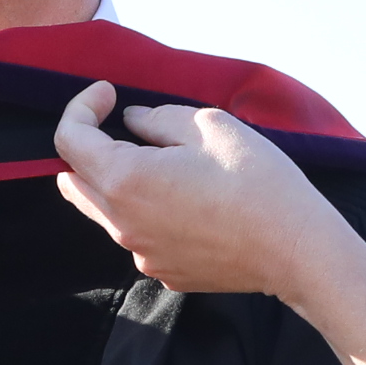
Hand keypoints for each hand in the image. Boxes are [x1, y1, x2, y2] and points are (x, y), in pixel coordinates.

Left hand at [51, 84, 360, 301]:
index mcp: (124, 180)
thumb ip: (158, 119)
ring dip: (116, 180)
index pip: (69, 140)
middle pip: (74, 180)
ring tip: (162, 162)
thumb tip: (131, 122)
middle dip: (89, 147)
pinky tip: (187, 199)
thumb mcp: (210, 126)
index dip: (82, 108)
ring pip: (103, 210)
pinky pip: (138, 234)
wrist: (296, 251)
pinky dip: (146, 210)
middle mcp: (122, 224)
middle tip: (128, 128)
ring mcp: (141, 253)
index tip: (110, 94)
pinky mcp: (163, 270)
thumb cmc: (259, 184)